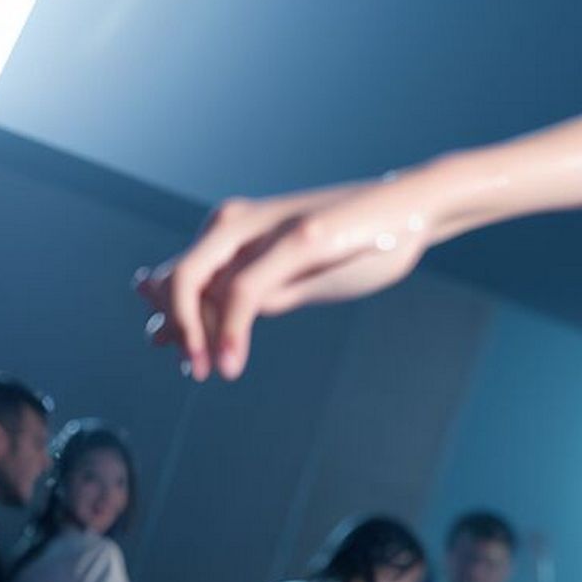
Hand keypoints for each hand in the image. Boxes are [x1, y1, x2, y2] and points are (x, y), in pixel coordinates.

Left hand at [136, 171, 442, 380]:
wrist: (412, 209)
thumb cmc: (361, 243)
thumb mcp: (302, 275)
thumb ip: (261, 293)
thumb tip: (217, 325)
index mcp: (238, 228)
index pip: (185, 275)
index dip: (171, 316)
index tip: (168, 349)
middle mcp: (240, 222)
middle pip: (179, 278)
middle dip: (175, 327)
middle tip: (187, 369)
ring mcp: (266, 229)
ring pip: (199, 283)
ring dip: (196, 335)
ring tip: (202, 371)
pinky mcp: (297, 239)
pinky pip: (244, 291)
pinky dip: (230, 330)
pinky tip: (231, 362)